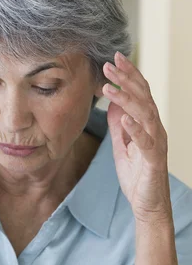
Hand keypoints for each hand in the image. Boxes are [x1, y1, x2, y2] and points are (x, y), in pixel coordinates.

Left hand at [102, 52, 171, 223]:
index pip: (140, 94)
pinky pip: (146, 142)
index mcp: (147, 125)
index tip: (114, 59)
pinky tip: (124, 118)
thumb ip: (118, 127)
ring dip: (127, 99)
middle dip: (126, 79)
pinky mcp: (154, 161)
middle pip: (143, 98)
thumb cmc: (137, 176)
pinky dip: (135, 130)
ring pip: (145, 115)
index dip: (128, 76)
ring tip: (109, 87)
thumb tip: (112, 106)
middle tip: (109, 64)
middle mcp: (155, 130)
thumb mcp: (121, 147)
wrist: (147, 204)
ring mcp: (156, 144)